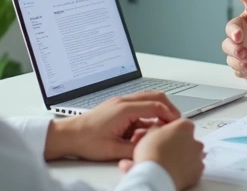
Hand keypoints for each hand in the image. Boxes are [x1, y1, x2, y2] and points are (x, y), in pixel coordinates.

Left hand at [45, 92, 179, 160]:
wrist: (68, 135)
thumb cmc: (85, 140)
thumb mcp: (113, 150)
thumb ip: (135, 149)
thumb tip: (151, 148)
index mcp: (124, 109)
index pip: (155, 106)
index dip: (170, 115)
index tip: (177, 124)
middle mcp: (123, 101)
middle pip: (155, 96)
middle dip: (169, 108)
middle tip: (175, 122)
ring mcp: (120, 102)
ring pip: (147, 99)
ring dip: (158, 110)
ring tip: (163, 126)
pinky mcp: (117, 107)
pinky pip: (139, 106)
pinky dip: (148, 114)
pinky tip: (147, 128)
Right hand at [118, 119, 204, 189]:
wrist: (155, 176)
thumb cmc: (151, 153)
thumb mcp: (149, 133)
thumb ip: (159, 128)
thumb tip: (160, 128)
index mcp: (184, 127)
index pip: (181, 124)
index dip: (171, 131)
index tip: (164, 137)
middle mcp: (195, 141)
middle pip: (188, 140)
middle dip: (179, 145)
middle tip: (165, 151)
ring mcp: (198, 157)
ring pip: (192, 155)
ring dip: (183, 158)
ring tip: (168, 164)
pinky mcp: (198, 172)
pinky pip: (192, 169)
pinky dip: (185, 170)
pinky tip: (174, 172)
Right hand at [222, 0, 246, 79]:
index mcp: (239, 26)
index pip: (231, 29)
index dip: (233, 33)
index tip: (239, 36)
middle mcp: (237, 41)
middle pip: (228, 48)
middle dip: (236, 53)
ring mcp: (241, 55)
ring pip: (233, 63)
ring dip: (241, 66)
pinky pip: (242, 74)